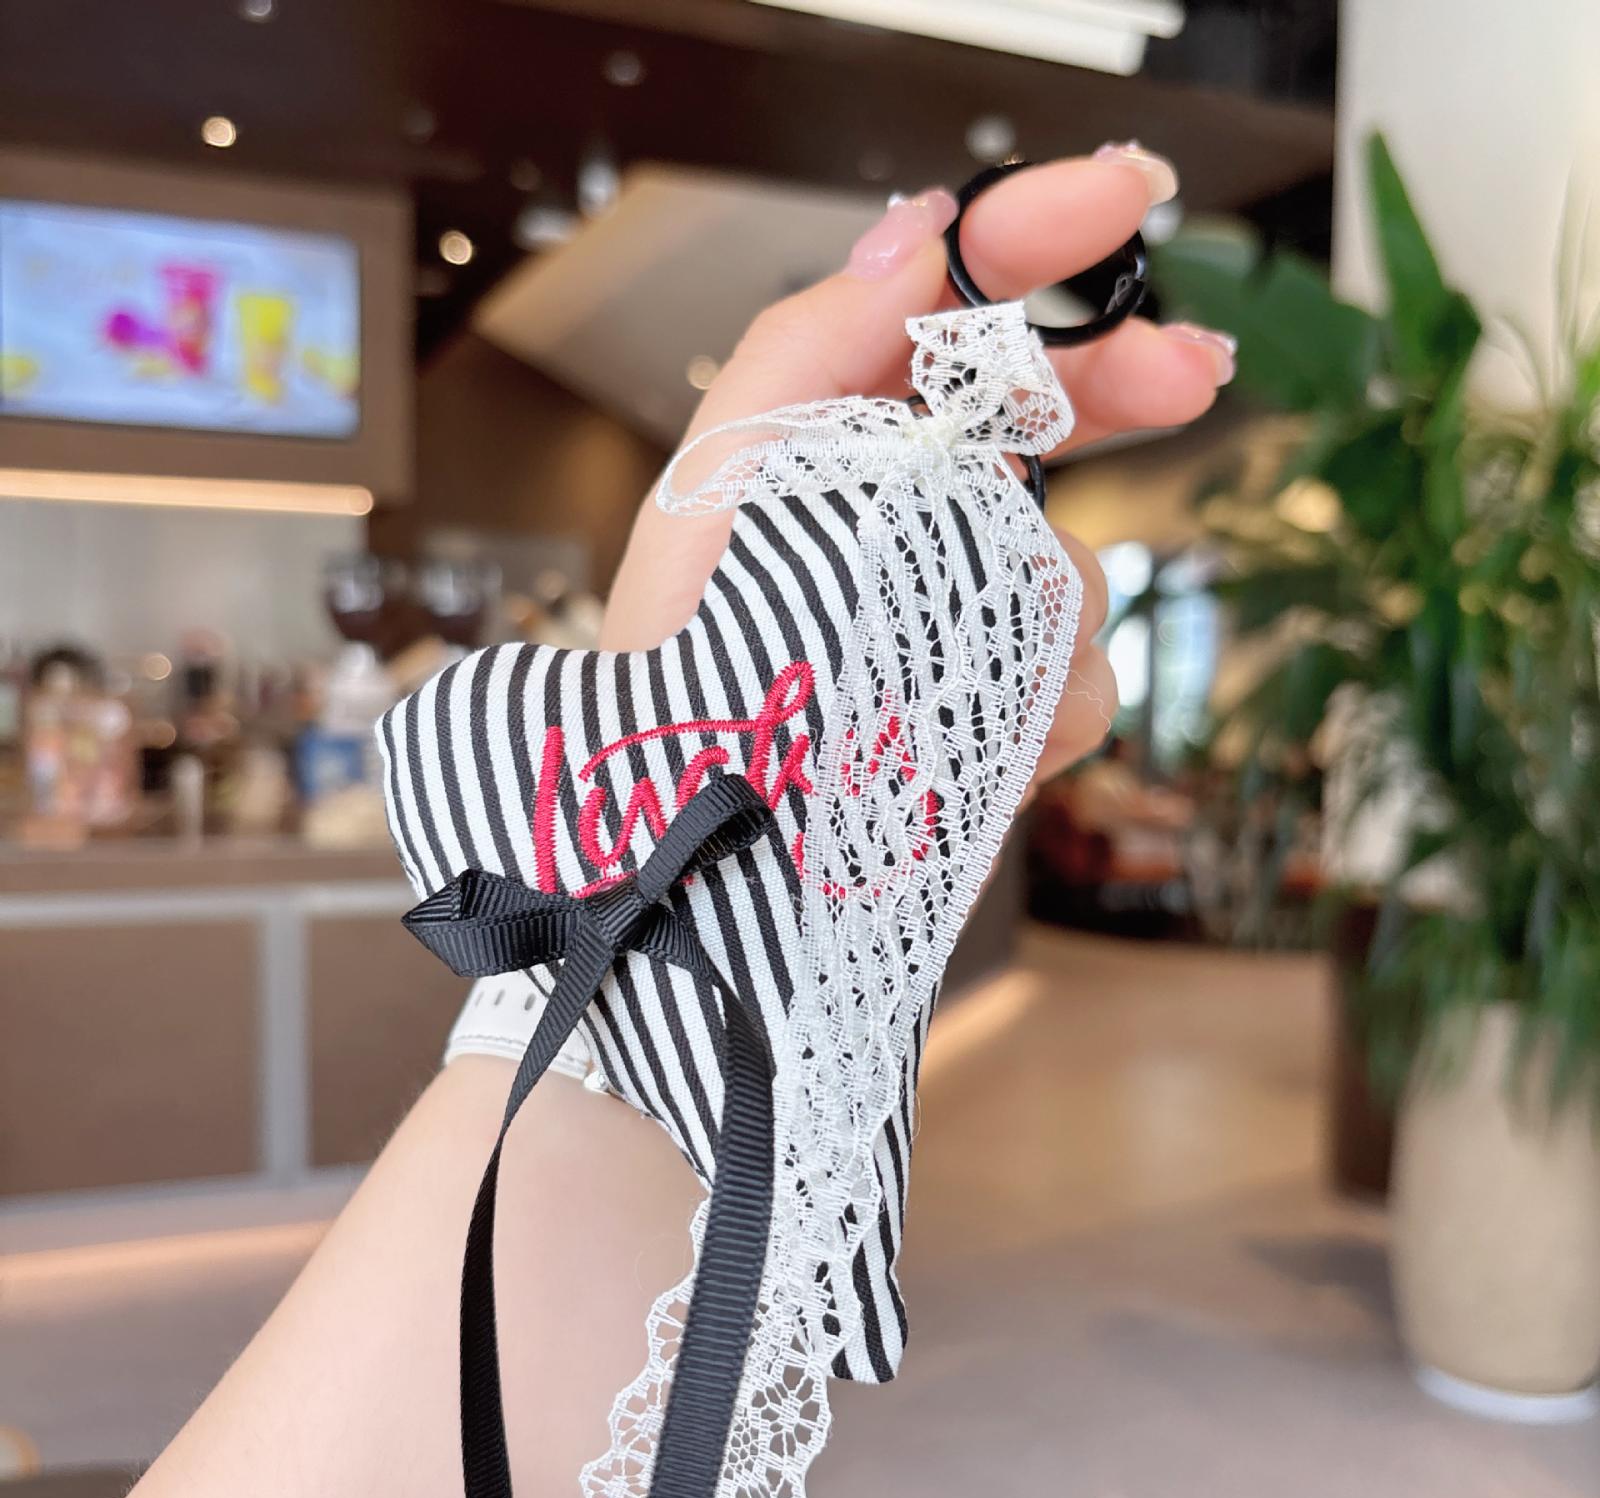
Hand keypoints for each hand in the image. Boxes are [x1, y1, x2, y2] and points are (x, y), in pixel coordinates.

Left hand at [601, 148, 1233, 791]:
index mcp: (849, 437)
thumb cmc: (689, 650)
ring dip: (1036, 595)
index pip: (957, 308)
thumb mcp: (722, 477)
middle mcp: (920, 511)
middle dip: (1123, 384)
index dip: (1042, 238)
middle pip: (1054, 413)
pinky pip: (1084, 678)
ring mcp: (975, 609)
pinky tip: (989, 723)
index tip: (1129, 197)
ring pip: (1077, 560)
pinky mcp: (1006, 707)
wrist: (713, 820)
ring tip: (947, 653)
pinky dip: (1048, 698)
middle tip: (1192, 375)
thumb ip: (811, 345)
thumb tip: (917, 233)